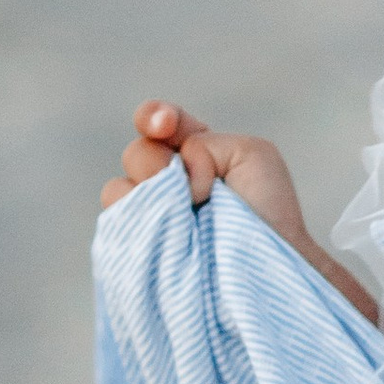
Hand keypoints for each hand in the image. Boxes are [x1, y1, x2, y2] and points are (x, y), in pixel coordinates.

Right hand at [99, 100, 307, 232]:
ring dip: (144, 192)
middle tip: (193, 190)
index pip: (157, 122)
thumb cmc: (268, 212)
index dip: (154, 117)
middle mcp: (168, 183)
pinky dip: (132, 218)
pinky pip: (115, 221)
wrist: (266, 266)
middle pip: (137, 153)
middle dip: (157, 161)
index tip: (164, 126)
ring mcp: (151, 216)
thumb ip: (203, 141)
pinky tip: (161, 229)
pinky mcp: (138, 246)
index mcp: (194, 154)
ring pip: (118, 189)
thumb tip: (173, 175)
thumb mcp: (250, 155)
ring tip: (183, 215)